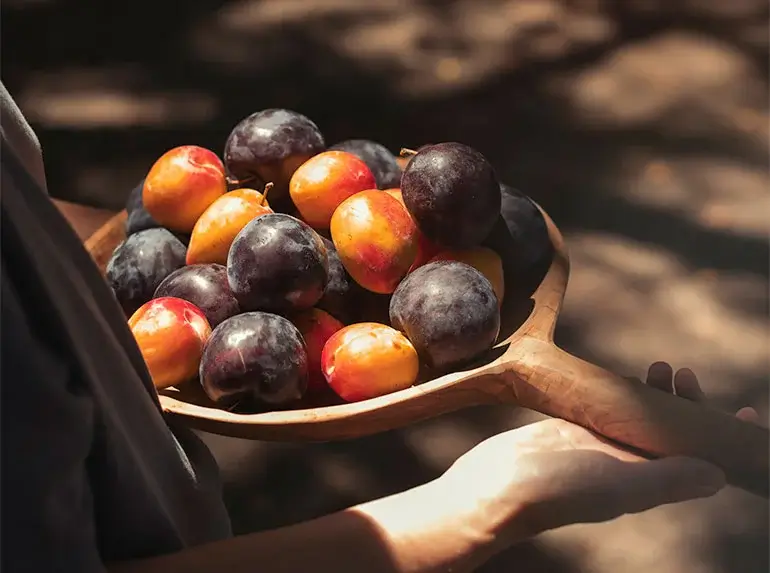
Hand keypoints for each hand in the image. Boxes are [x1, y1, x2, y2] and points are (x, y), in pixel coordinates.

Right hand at [436, 363, 756, 548]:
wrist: (495, 487)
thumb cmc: (553, 489)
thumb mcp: (615, 484)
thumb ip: (667, 479)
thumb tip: (720, 474)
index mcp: (645, 481)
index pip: (699, 462)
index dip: (725, 440)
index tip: (748, 412)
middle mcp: (628, 465)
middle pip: (674, 435)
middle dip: (689, 405)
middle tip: (687, 375)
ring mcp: (601, 447)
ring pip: (644, 419)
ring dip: (660, 394)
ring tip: (663, 367)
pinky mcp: (576, 431)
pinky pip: (613, 409)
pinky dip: (628, 391)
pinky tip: (630, 375)